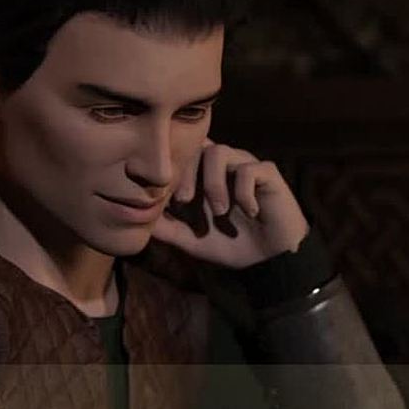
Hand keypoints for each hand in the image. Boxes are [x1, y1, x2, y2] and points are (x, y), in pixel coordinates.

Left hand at [152, 140, 308, 268]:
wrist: (270, 262)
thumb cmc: (233, 246)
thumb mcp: (192, 241)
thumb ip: (168, 229)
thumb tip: (139, 220)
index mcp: (204, 177)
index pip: (183, 156)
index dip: (171, 172)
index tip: (167, 201)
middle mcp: (224, 167)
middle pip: (196, 146)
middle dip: (186, 173)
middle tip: (184, 201)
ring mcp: (246, 167)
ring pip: (220, 151)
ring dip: (214, 183)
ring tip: (219, 211)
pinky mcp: (268, 174)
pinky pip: (250, 169)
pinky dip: (244, 192)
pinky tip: (250, 212)